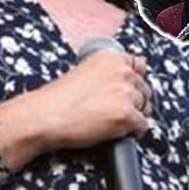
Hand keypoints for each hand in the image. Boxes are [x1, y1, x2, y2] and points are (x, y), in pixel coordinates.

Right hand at [0, 50, 151, 171]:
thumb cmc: (57, 99)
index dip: (135, 81)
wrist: (43, 117)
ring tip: (110, 121)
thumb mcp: (84, 72)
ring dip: (134, 116)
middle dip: (135, 101)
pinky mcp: (126, 114)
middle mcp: (123, 71)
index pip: (140, 66)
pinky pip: (142, 126)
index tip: (128, 91)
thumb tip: (128, 84)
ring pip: (145, 108)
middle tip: (115, 111)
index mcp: (111, 57)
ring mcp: (126, 93)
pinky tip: (115, 132)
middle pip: (145, 89)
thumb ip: (108, 73)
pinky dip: (132, 132)